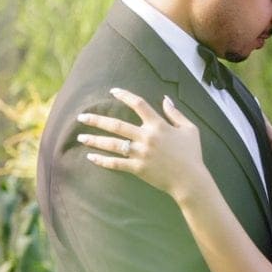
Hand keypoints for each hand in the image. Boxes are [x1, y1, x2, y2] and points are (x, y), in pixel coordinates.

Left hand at [76, 88, 207, 200]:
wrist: (190, 180)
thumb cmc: (191, 154)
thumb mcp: (189, 129)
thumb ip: (176, 113)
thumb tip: (165, 99)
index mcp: (159, 125)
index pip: (139, 104)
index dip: (125, 96)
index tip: (112, 91)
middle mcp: (147, 137)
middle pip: (117, 125)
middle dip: (97, 120)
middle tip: (81, 117)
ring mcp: (141, 153)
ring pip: (112, 144)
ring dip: (95, 140)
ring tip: (80, 137)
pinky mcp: (138, 168)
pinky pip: (116, 163)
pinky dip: (102, 161)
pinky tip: (91, 157)